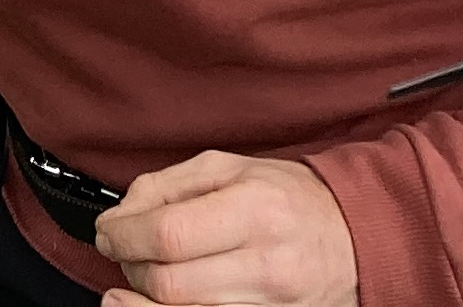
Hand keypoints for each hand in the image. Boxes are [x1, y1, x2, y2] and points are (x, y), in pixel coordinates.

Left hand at [91, 152, 358, 306]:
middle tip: (123, 251)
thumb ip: (166, 186)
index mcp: (255, 210)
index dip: (122, 236)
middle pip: (169, 283)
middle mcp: (266, 264)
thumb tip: (118, 216)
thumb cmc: (288, 199)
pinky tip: (154, 305)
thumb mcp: (229, 168)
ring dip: (143, 301)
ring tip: (132, 282)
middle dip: (130, 267)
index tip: (108, 231)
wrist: (353, 238)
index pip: (167, 235)